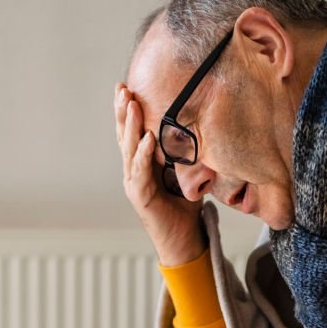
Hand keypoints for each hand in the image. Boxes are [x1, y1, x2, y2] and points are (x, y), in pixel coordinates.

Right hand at [115, 82, 205, 265]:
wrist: (183, 240)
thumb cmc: (184, 206)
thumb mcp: (187, 171)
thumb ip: (187, 151)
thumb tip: (204, 126)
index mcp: (141, 163)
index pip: (132, 132)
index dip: (127, 111)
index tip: (126, 87)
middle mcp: (133, 171)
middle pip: (124, 136)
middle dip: (122, 111)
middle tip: (122, 88)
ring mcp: (134, 184)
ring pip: (128, 150)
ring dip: (129, 126)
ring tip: (130, 104)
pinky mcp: (140, 197)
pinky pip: (140, 172)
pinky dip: (143, 154)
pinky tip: (146, 138)